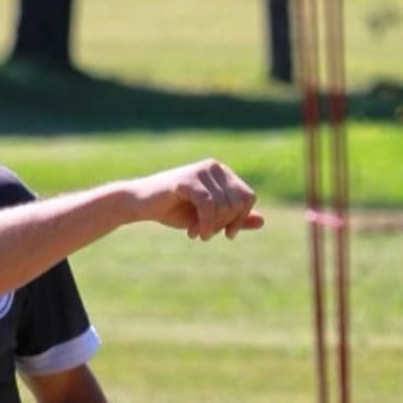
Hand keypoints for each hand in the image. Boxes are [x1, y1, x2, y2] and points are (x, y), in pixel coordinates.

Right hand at [130, 158, 264, 239]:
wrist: (139, 204)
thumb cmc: (173, 210)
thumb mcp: (208, 218)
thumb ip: (234, 219)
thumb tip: (262, 221)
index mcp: (222, 173)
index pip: (248, 197)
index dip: (240, 219)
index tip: (226, 234)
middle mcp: (214, 167)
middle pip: (238, 201)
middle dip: (225, 224)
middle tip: (206, 235)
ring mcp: (201, 170)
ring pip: (224, 204)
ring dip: (212, 226)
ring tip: (196, 233)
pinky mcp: (188, 179)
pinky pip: (209, 204)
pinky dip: (205, 223)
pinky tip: (195, 233)